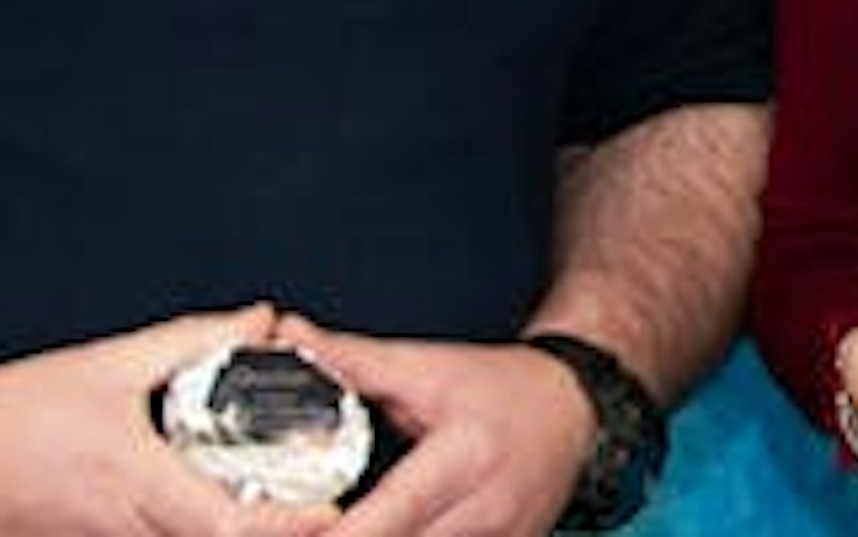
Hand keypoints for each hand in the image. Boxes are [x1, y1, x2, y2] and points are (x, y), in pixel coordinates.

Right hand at [0, 306, 333, 536]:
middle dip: (272, 534)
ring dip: (229, 534)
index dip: (291, 525)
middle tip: (320, 510)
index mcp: (133, 483)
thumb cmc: (3, 418)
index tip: (335, 513)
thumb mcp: (104, 366)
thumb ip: (190, 341)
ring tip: (272, 510)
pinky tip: (203, 512)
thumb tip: (262, 321)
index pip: (230, 526)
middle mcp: (121, 534)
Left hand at [269, 314, 593, 536]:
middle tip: (286, 527)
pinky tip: (377, 531)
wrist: (575, 412)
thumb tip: (292, 340)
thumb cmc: (507, 390)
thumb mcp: (430, 366)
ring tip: (331, 527)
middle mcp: (483, 515)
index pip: (385, 519)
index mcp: (464, 461)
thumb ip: (355, 360)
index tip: (282, 527)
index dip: (331, 535)